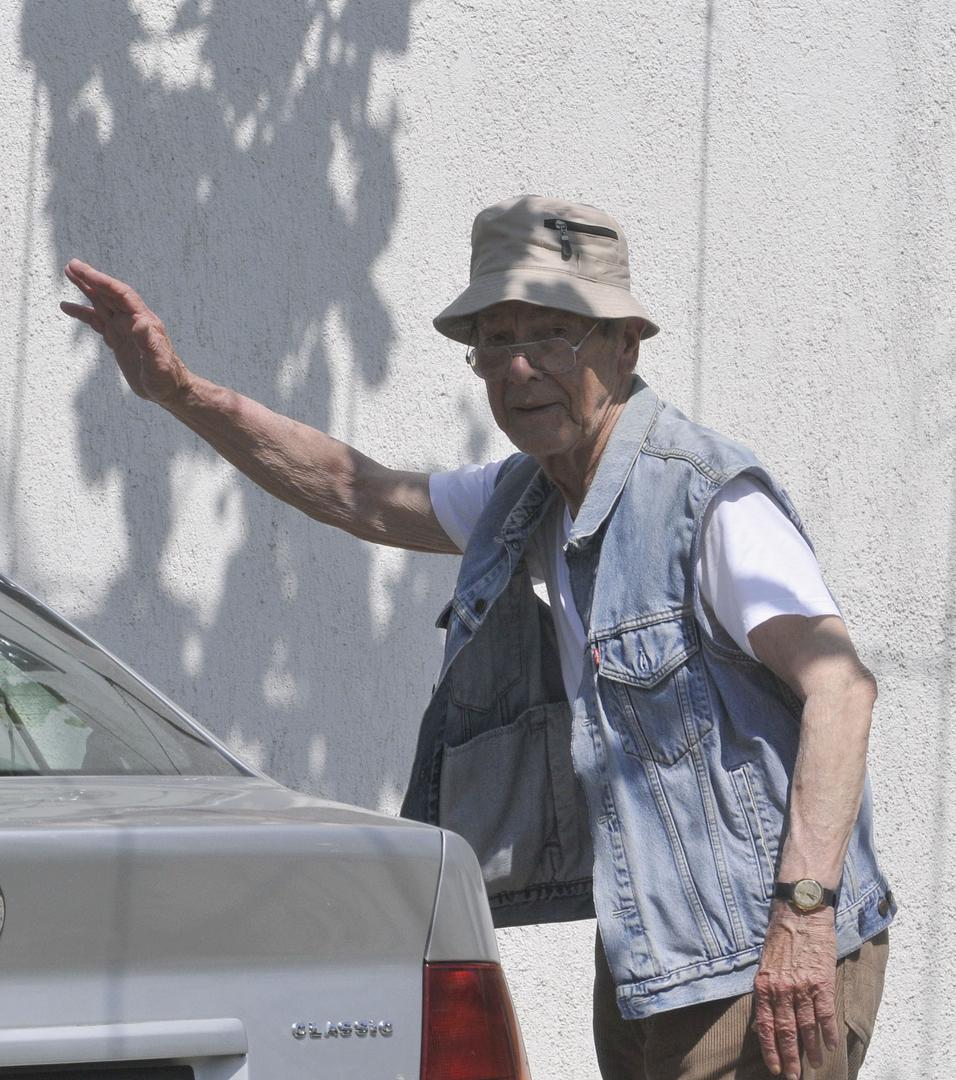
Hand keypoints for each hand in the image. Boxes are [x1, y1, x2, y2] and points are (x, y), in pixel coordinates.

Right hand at [61, 260, 190, 405]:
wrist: (170, 389)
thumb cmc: (166, 377)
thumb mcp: (158, 363)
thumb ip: (148, 343)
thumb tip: (140, 322)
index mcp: (144, 322)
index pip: (121, 295)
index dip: (104, 282)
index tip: (85, 271)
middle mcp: (133, 321)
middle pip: (110, 294)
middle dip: (91, 279)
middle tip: (71, 265)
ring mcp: (125, 330)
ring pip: (103, 304)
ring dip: (86, 289)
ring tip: (69, 275)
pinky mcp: (118, 340)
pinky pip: (98, 322)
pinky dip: (83, 313)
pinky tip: (68, 307)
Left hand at [753, 902, 838, 1077]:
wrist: (800, 913)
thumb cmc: (781, 938)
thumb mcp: (765, 965)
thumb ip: (764, 994)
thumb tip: (760, 1024)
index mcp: (764, 985)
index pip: (765, 1025)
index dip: (770, 1049)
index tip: (774, 1068)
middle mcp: (781, 989)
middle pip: (785, 1031)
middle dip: (789, 1057)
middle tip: (793, 1077)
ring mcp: (802, 986)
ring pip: (806, 1026)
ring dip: (811, 1049)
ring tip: (815, 1065)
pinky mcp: (822, 982)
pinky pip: (825, 1014)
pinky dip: (828, 1032)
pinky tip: (831, 1045)